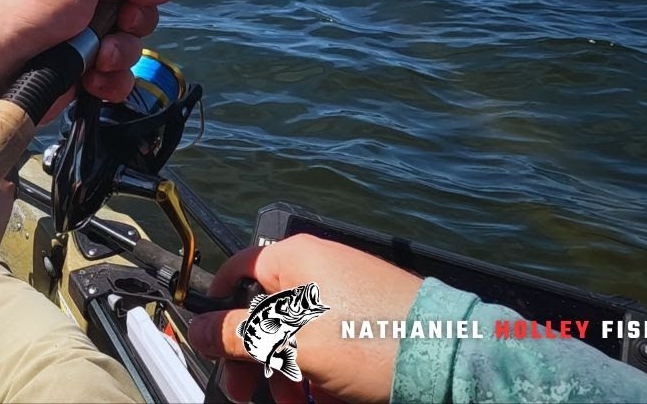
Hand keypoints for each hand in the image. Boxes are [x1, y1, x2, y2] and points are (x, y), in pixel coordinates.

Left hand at [0, 0, 173, 110]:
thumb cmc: (22, 4)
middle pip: (133, 2)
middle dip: (136, 16)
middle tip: (123, 22)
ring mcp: (76, 35)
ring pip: (128, 42)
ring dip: (122, 51)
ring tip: (99, 58)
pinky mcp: (76, 72)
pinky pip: (114, 75)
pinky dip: (111, 80)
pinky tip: (93, 81)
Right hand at [188, 234, 423, 403]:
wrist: (452, 356)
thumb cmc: (371, 341)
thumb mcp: (293, 344)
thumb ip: (236, 336)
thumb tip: (194, 330)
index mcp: (296, 258)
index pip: (236, 271)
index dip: (216, 308)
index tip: (208, 344)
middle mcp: (319, 268)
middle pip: (265, 312)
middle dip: (254, 358)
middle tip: (246, 393)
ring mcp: (346, 292)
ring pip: (296, 334)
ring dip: (287, 374)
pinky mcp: (367, 317)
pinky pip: (327, 343)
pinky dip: (319, 372)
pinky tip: (326, 399)